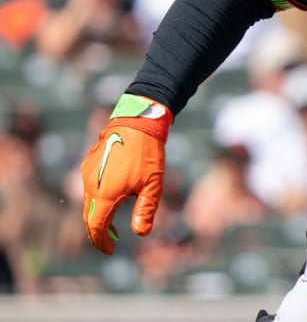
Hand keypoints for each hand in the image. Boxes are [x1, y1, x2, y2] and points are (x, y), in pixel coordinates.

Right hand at [79, 95, 172, 254]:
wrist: (136, 123)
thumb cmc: (148, 154)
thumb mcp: (153, 185)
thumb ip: (146, 210)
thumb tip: (140, 234)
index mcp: (105, 194)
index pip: (96, 227)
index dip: (101, 242)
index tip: (111, 251)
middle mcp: (90, 186)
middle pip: (88, 218)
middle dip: (97, 233)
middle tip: (109, 243)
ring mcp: (86, 174)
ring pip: (87, 203)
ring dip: (97, 217)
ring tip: (113, 226)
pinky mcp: (88, 165)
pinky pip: (88, 189)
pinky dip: (96, 201)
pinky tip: (112, 201)